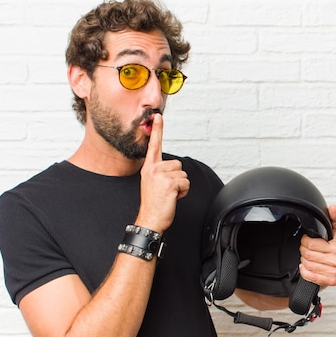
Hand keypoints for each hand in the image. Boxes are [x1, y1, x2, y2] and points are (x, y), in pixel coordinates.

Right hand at [136, 113, 189, 233]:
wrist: (150, 220)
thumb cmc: (154, 204)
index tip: (158, 116)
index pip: (154, 145)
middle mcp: (153, 169)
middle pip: (178, 164)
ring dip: (181, 186)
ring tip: (169, 194)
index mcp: (149, 168)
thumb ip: (160, 172)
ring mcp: (160, 175)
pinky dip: (183, 192)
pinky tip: (173, 197)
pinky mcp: (169, 182)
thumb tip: (172, 168)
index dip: (158, 130)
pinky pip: (186, 183)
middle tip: (167, 190)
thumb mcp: (153, 183)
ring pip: (184, 174)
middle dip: (178, 178)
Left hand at [298, 204, 335, 286]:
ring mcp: (334, 272)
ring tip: (308, 257)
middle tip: (306, 248)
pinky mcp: (330, 281)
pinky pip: (309, 276)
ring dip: (304, 260)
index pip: (311, 244)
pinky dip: (305, 271)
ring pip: (307, 265)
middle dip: (303, 250)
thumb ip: (335, 218)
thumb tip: (332, 208)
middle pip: (307, 255)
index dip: (305, 240)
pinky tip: (308, 266)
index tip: (307, 240)